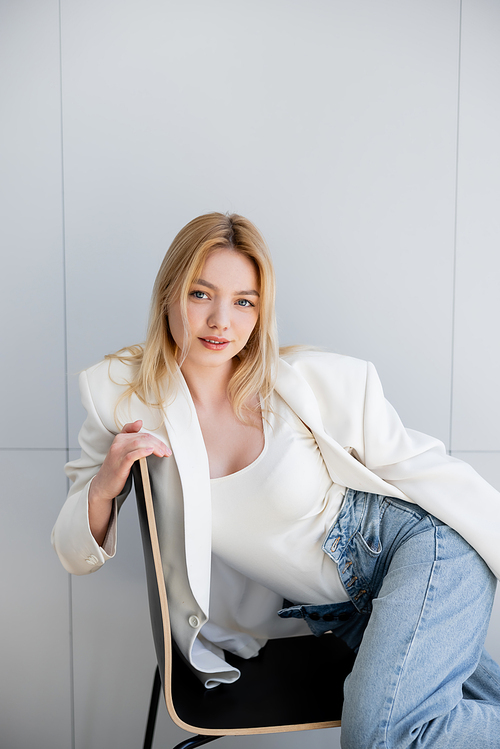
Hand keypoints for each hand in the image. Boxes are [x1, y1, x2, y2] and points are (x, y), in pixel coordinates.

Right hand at [88, 420, 170, 545]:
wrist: (102, 485)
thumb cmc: (115, 469)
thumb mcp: (123, 451)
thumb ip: (131, 439)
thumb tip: (140, 422)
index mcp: (120, 438)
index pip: (142, 433)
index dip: (155, 439)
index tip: (164, 446)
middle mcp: (118, 443)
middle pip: (143, 438)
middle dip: (158, 444)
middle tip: (167, 452)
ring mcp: (118, 453)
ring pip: (139, 443)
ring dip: (154, 447)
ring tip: (163, 453)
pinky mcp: (119, 464)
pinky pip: (132, 455)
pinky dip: (143, 452)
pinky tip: (151, 452)